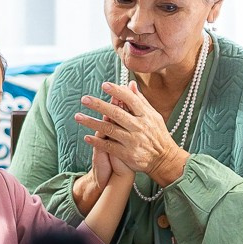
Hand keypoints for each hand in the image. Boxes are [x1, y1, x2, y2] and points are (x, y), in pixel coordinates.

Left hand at [74, 82, 189, 186]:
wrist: (164, 159)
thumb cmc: (157, 134)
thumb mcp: (153, 116)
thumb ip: (140, 100)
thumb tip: (130, 83)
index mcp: (146, 115)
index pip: (130, 100)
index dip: (117, 92)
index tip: (104, 85)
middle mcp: (139, 127)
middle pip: (116, 113)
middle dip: (99, 105)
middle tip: (84, 99)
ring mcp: (133, 141)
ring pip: (109, 129)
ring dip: (92, 123)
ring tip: (78, 117)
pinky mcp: (127, 154)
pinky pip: (109, 146)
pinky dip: (97, 142)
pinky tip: (86, 137)